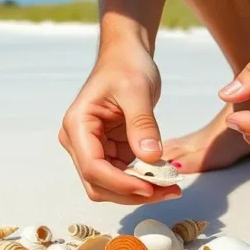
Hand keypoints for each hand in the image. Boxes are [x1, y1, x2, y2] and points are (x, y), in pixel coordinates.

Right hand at [59, 43, 181, 203]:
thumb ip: (142, 125)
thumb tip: (151, 159)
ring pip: (110, 186)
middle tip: (169, 191)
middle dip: (131, 193)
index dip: (120, 183)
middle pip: (99, 184)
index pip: (93, 167)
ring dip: (139, 191)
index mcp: (77, 126)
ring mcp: (93, 149)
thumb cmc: (126, 66)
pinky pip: (123, 177)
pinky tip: (164, 177)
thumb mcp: (138, 91)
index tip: (151, 187)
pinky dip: (143, 182)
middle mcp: (79, 142)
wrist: (127, 56)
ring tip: (171, 187)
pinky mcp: (108, 152)